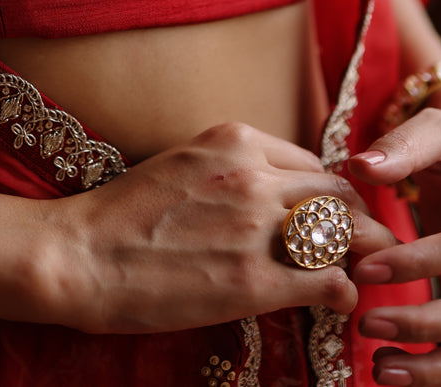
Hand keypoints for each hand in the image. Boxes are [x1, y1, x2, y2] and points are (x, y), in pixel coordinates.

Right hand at [41, 121, 395, 333]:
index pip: (312, 163)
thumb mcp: (184, 164)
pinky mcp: (255, 281)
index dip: (326, 195)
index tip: (329, 219)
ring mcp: (256, 227)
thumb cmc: (124, 215)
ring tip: (355, 274)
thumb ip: (232, 169)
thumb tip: (272, 193)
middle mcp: (253, 175)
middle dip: (356, 222)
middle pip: (338, 193)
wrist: (80, 255)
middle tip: (360, 249)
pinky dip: (343, 291)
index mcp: (234, 139)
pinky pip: (330, 280)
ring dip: (355, 255)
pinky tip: (335, 302)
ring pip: (342, 233)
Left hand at [349, 103, 440, 385]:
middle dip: (426, 323)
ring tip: (380, 369)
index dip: (419, 263)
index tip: (364, 268)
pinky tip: (394, 369)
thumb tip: (361, 167)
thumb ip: (401, 145)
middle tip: (367, 323)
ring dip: (435, 367)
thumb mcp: (433, 128)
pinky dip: (439, 371)